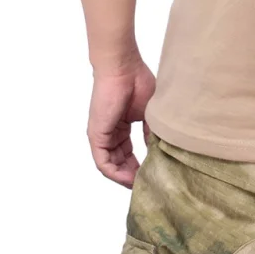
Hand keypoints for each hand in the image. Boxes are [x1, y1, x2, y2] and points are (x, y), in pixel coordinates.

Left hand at [87, 59, 155, 187]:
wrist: (123, 68)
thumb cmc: (138, 82)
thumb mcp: (150, 112)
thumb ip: (150, 132)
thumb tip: (158, 151)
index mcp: (122, 125)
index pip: (129, 152)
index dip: (140, 165)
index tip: (153, 173)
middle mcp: (110, 133)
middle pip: (120, 161)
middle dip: (133, 174)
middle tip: (147, 183)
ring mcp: (102, 135)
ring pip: (111, 165)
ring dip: (125, 177)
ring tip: (140, 185)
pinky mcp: (97, 136)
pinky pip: (103, 162)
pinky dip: (115, 173)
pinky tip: (129, 179)